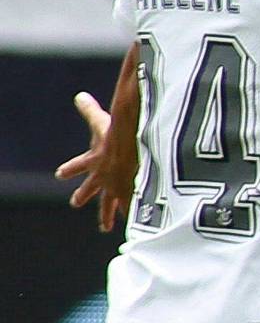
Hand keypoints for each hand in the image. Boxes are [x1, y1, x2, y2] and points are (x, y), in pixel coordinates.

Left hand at [56, 91, 135, 232]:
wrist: (135, 151)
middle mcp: (102, 178)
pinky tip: (135, 226)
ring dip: (106, 216)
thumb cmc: (118, 136)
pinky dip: (133, 217)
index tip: (60, 174)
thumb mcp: (102, 121)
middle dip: (83, 195)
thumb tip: (79, 95)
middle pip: (90, 190)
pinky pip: (132, 209)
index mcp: (94, 161)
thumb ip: (91, 110)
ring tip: (105, 227)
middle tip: (75, 202)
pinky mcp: (133, 195)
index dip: (70, 169)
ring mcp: (117, 188)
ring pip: (109, 205)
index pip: (77, 166)